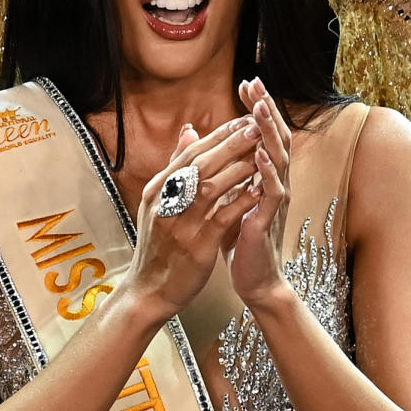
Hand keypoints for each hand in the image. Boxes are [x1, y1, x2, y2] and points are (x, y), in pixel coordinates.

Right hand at [123, 116, 264, 322]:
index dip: (218, 135)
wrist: (149, 289)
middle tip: (255, 127)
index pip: (191, 154)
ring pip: (211, 187)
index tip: (242, 121)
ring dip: (238, 168)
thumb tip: (190, 131)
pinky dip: (240, 201)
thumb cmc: (158, 244)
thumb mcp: (159, 202)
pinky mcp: (195, 246)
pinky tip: (258, 189)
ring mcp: (179, 224)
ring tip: (261, 153)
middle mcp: (165, 203)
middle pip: (200, 164)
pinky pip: (221, 218)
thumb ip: (176, 166)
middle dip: (230, 144)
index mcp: (158, 189)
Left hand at [227, 77, 292, 306]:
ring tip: (259, 109)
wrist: (254, 278)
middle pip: (275, 137)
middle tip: (255, 84)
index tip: (246, 83)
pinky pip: (272, 191)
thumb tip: (207, 138)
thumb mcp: (227, 195)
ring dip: (268, 133)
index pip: (262, 133)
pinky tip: (260, 154)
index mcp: (264, 175)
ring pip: (277, 159)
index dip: (256, 108)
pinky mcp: (268, 219)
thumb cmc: (240, 237)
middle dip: (265, 110)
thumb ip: (223, 167)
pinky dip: (267, 171)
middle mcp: (275, 182)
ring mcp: (275, 200)